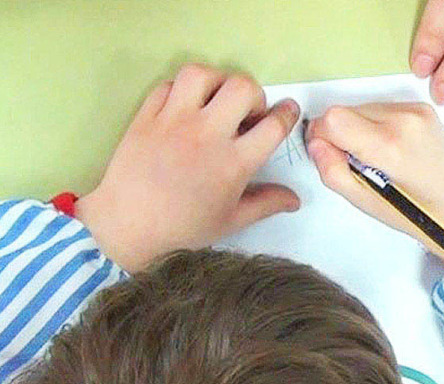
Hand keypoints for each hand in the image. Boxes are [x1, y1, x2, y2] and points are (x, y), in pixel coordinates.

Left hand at [77, 64, 300, 271]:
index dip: (286, 114)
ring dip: (218, 82)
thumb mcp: (230, 221)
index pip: (272, 126)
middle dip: (255, 95)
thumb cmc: (183, 228)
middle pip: (243, 88)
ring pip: (203, 74)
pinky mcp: (147, 115)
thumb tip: (295, 199)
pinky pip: (169, 84)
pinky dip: (183, 89)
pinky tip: (186, 107)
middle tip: (248, 113)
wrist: (127, 227)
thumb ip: (266, 204)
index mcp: (233, 163)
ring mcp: (174, 120)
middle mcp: (207, 134)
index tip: (287, 111)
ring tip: (216, 101)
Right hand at [306, 103, 443, 257]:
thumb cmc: (412, 212)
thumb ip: (332, 171)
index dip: (321, 136)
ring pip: (361, 107)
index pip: (333, 119)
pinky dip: (375, 125)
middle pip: (345, 110)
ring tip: (375, 159)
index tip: (327, 154)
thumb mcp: (363, 201)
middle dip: (340, 135)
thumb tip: (316, 144)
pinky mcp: (422, 107)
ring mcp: (416, 110)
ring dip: (357, 129)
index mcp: (389, 146)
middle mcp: (405, 119)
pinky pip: (381, 107)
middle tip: (356, 164)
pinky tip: (389, 149)